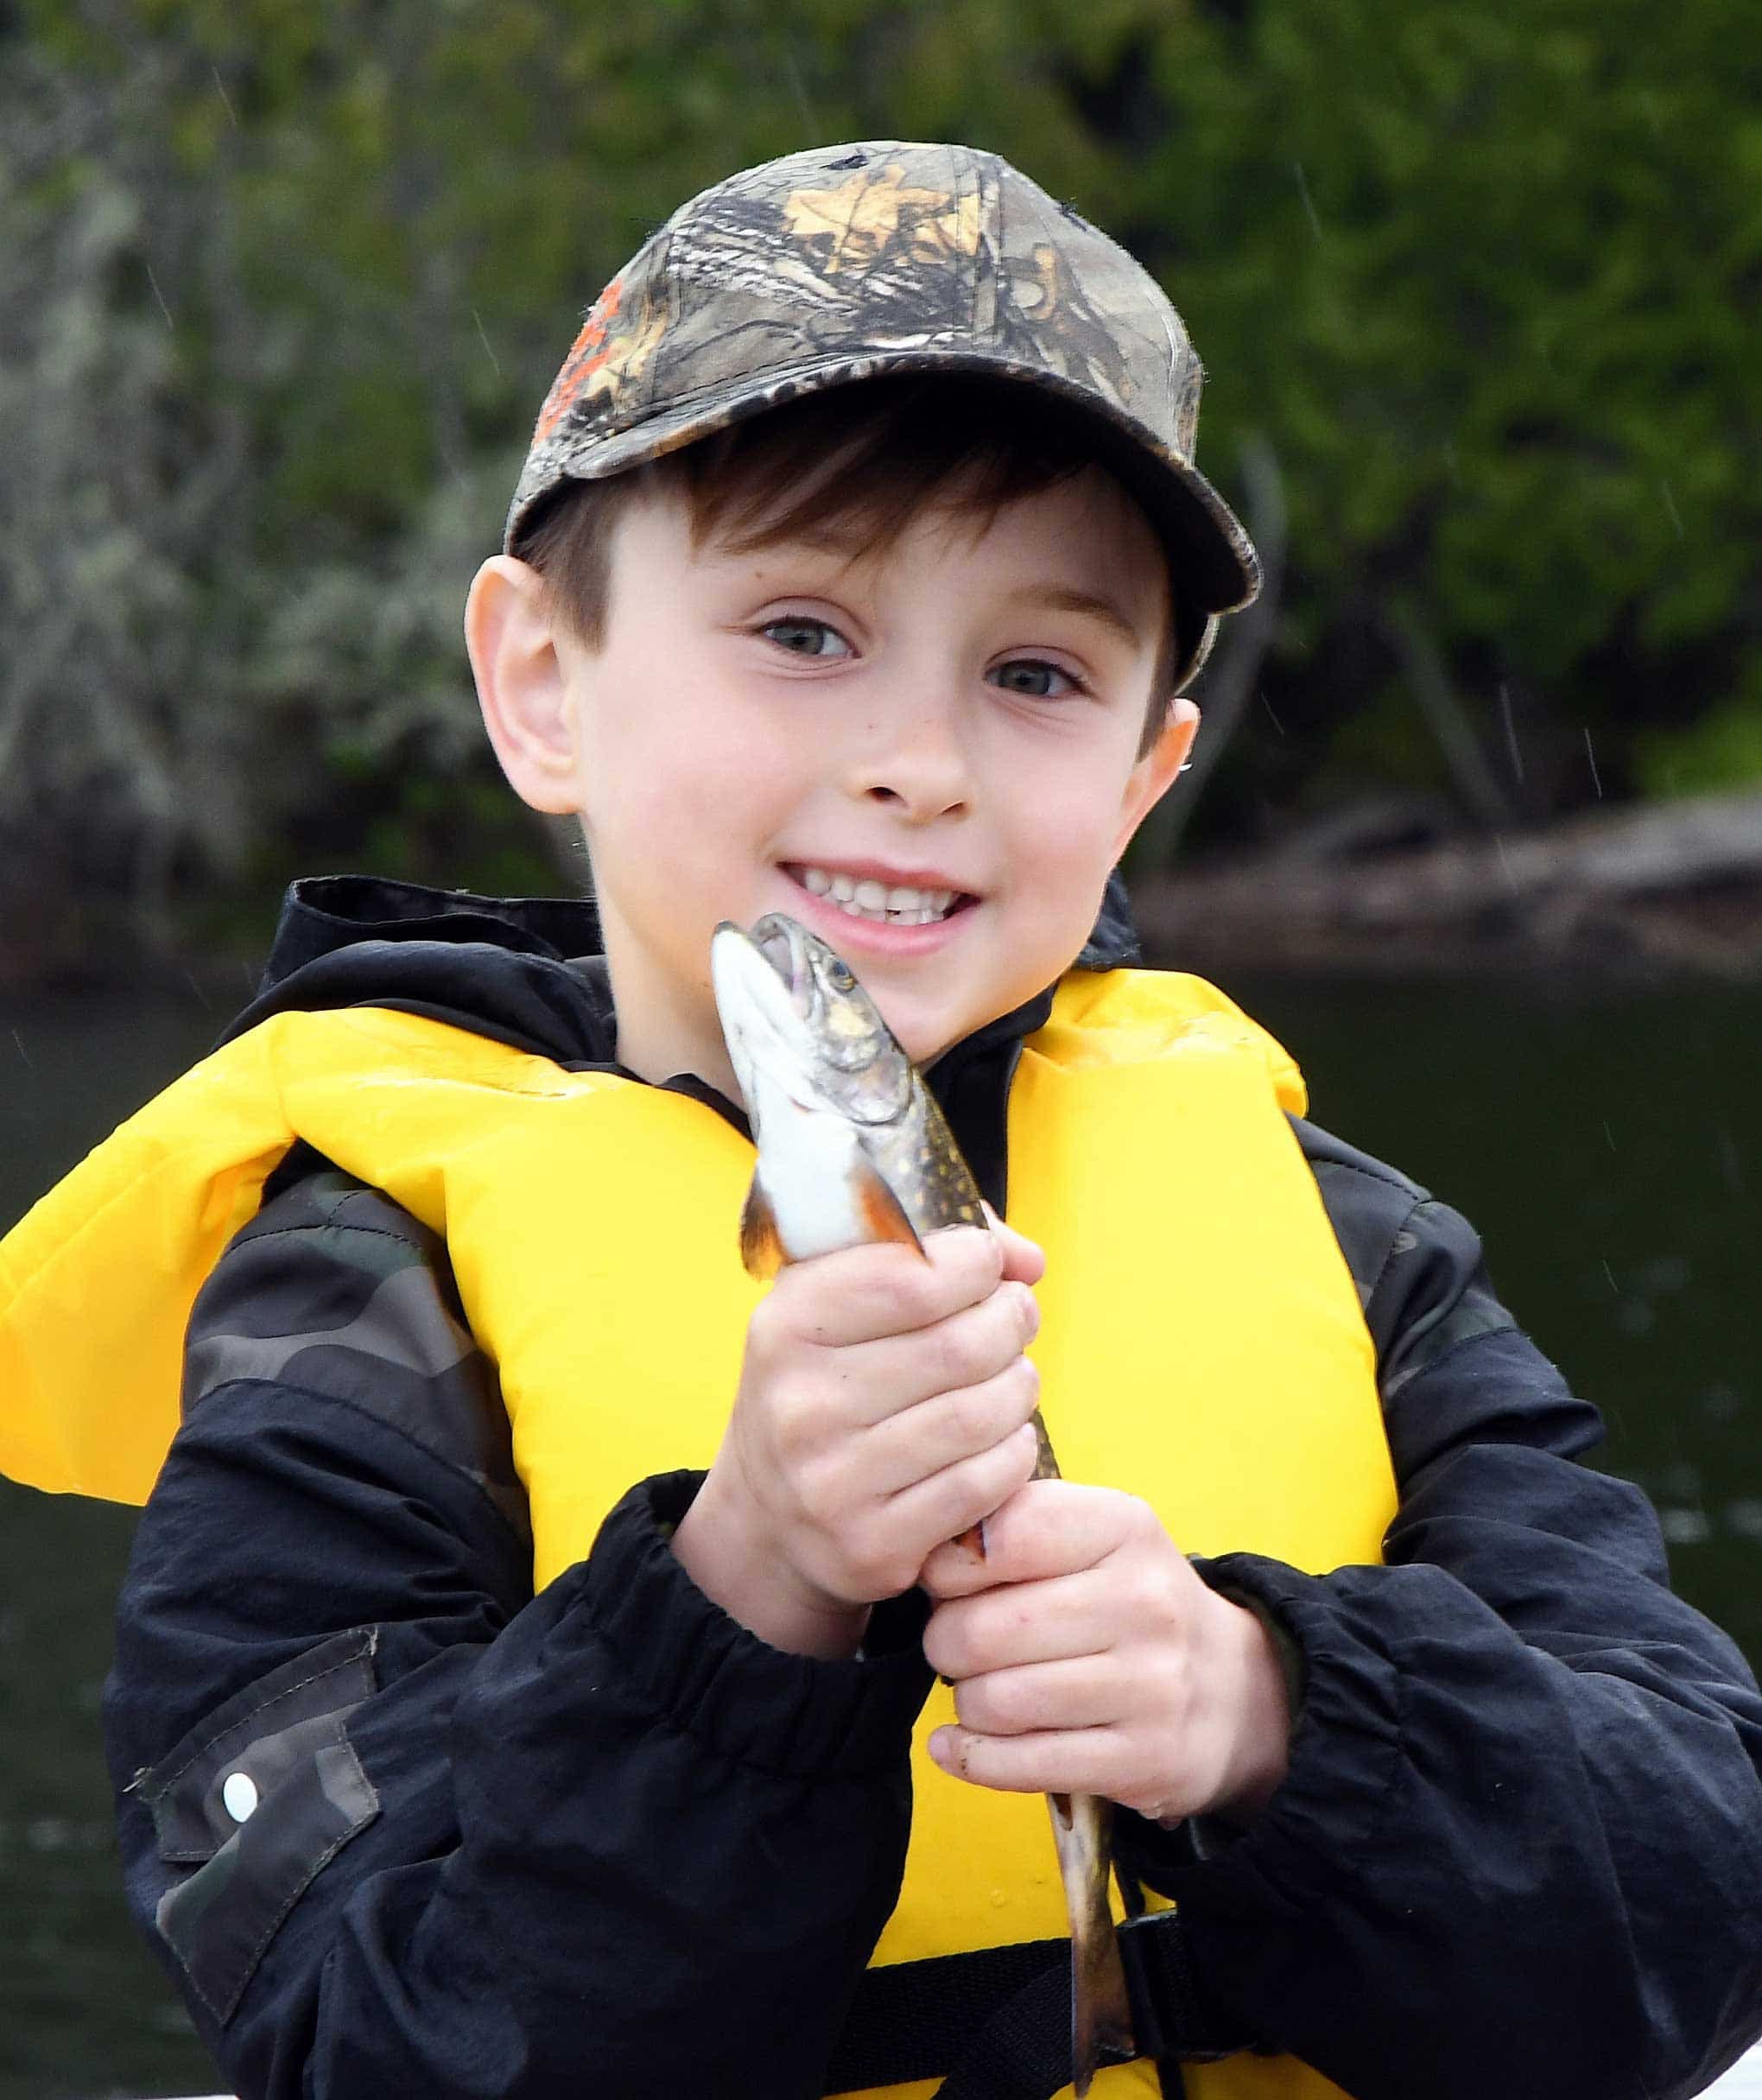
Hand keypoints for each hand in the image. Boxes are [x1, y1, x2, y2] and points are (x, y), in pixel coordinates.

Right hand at [671, 1213, 1046, 1658]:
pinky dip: (1013, 1452)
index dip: (977, 1262)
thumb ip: (927, 1253)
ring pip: (980, 1415)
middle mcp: (800, 1404)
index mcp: (786, 1326)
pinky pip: (981, 1484)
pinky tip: (1004, 1438)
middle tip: (1017, 1319)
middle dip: (1012, 1322)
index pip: (914, 1278)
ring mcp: (832, 1482)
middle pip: (961, 1345)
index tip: (990, 1265)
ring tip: (1013, 1376)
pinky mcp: (871, 1544)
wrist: (767, 1516)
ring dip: (1019, 1387)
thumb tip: (1026, 1258)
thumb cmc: (825, 1383)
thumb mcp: (836, 1301)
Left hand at [919, 1482, 1292, 1822]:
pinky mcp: (1144, 1761)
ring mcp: (1150, 1687)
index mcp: (1122, 1528)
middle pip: (982, 1630)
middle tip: (956, 1645)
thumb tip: (925, 1554)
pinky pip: (1021, 1767)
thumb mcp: (1092, 1535)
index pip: (1000, 1536)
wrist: (1234, 1691)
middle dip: (944, 1642)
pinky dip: (971, 1758)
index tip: (950, 1582)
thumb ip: (1013, 1525)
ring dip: (966, 1703)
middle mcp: (1143, 1602)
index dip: (950, 1565)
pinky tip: (959, 1745)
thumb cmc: (1129, 1601)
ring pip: (995, 1702)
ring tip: (980, 1692)